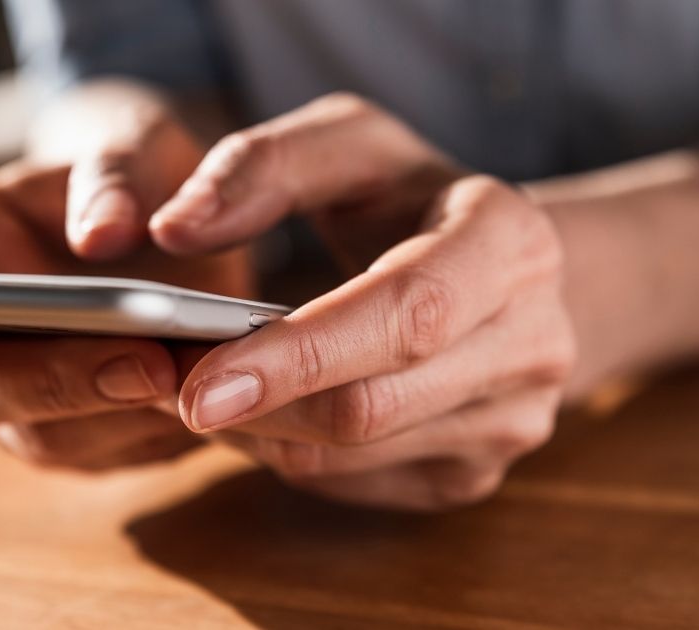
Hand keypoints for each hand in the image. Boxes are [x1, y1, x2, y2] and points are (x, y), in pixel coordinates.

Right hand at [0, 97, 251, 470]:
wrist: (170, 221)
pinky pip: (118, 451)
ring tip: (199, 377)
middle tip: (146, 365)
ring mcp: (29, 396)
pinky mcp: (91, 432)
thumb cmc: (133, 172)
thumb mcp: (130, 144)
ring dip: (122, 417)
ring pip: (55, 437)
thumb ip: (113, 175)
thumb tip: (100, 235)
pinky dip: (163, 432)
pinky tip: (217, 395)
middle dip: (63, 383)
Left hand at [149, 94, 575, 510]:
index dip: (298, 355)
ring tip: (203, 386)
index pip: (405, 313)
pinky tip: (264, 409)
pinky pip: (355, 484)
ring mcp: (515, 420)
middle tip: (165, 384)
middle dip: (255, 405)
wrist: (508, 272)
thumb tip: (172, 229)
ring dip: (258, 431)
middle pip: (371, 406)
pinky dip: (288, 452)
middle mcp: (533, 340)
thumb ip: (258, 165)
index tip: (195, 385)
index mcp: (509, 241)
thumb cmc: (409, 198)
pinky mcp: (478, 472)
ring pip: (352, 455)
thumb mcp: (347, 145)